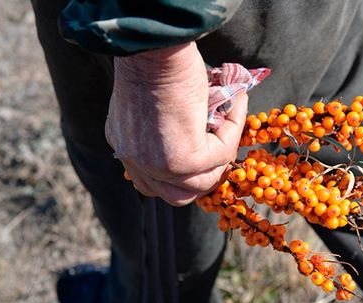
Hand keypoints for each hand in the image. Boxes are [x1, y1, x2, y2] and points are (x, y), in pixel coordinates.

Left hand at [106, 42, 247, 205]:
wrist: (156, 47)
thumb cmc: (158, 60)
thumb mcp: (158, 101)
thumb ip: (171, 126)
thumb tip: (209, 131)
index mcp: (127, 146)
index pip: (153, 183)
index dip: (183, 175)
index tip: (206, 151)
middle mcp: (136, 160)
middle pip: (176, 196)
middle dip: (204, 177)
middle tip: (222, 153)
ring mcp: (159, 165)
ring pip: (202, 184)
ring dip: (223, 156)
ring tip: (230, 123)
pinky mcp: (183, 160)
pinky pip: (221, 156)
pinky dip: (233, 129)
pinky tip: (236, 102)